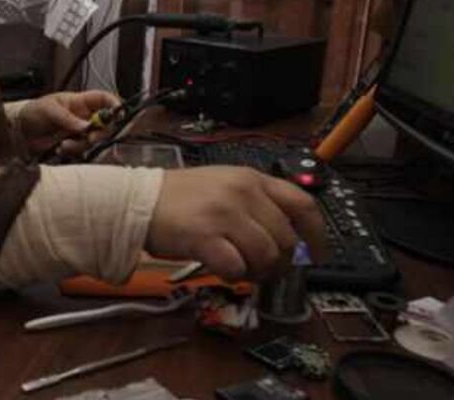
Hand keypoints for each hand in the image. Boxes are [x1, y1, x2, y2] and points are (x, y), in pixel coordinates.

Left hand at [15, 90, 120, 155]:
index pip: (104, 99)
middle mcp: (83, 116)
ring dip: (81, 145)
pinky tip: (60, 148)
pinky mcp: (74, 144)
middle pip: (105, 123)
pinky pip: (82, 151)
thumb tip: (86, 127)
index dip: (114, 105)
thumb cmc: (33, 112)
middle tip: (88, 138)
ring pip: (94, 140)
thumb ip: (68, 118)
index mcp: (80, 101)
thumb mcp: (49, 109)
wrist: (20, 131)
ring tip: (63, 144)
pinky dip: (73, 152)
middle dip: (100, 133)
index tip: (118, 114)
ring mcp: (79, 131)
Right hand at [145, 167, 329, 280]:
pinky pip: (237, 268)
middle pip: (286, 239)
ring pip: (266, 256)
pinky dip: (234, 275)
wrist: (136, 201)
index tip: (316, 253)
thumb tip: (288, 239)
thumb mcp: (223, 184)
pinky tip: (222, 269)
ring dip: (258, 271)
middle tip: (265, 269)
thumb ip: (256, 203)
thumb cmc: (177, 197)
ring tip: (242, 269)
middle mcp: (242, 193)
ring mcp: (224, 214)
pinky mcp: (206, 236)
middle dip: (281, 262)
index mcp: (251, 178)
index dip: (317, 235)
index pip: (303, 205)